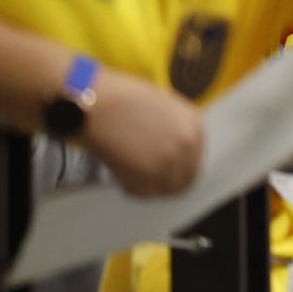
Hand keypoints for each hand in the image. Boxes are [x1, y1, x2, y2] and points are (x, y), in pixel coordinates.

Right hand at [82, 70, 204, 196]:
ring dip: (150, 187)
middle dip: (167, 182)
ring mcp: (167, 162)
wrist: (97, 101)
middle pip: (184, 180)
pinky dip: (133, 189)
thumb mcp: (163, 106)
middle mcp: (186, 146)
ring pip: (165, 190)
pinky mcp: (145, 176)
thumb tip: (171, 148)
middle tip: (149, 181)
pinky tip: (122, 178)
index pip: (195, 161)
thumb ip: (174, 129)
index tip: (167, 171)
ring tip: (133, 178)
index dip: (179, 169)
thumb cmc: (122, 98)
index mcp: (193, 126)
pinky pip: (143, 193)